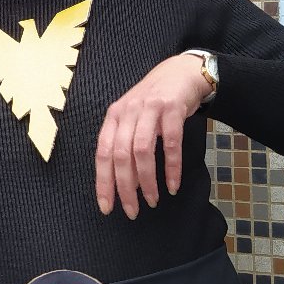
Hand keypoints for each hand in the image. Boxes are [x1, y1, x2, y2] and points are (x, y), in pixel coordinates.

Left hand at [94, 53, 212, 217]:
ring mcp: (149, 108)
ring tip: (153, 200)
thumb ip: (125, 144)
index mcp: (113, 117)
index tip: (107, 207)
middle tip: (132, 211)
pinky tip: (173, 184)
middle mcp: (127, 111)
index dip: (103, 182)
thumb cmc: (154, 101)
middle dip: (125, 187)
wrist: (181, 72)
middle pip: (120, 155)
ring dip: (147, 180)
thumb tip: (123, 182)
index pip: (102, 153)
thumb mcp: (133, 118)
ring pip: (142, 151)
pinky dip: (172, 167)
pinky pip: (171, 143)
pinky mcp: (172, 108)